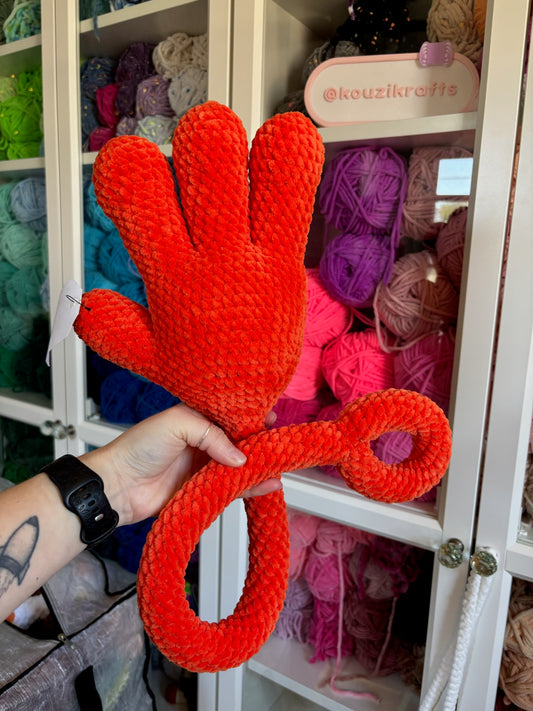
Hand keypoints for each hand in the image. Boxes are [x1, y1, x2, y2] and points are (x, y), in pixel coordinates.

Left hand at [80, 405, 280, 525]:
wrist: (117, 485)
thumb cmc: (138, 447)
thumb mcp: (177, 423)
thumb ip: (212, 434)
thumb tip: (240, 457)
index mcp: (197, 417)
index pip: (231, 415)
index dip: (252, 417)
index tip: (272, 419)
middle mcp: (204, 441)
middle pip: (240, 442)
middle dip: (261, 443)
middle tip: (280, 444)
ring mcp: (205, 466)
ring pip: (240, 466)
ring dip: (259, 467)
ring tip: (279, 466)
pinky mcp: (204, 491)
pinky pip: (233, 489)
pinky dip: (251, 488)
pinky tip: (267, 485)